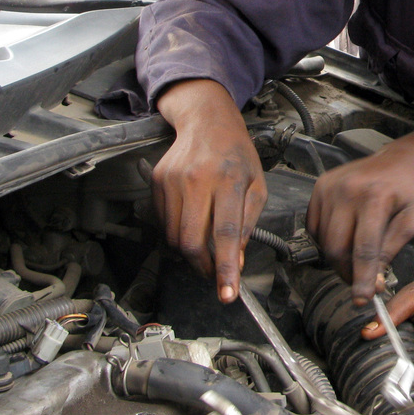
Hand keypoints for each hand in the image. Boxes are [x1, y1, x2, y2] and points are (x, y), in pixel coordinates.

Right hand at [154, 79, 266, 302]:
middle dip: (203, 266)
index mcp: (230, 181)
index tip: (227, 294)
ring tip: (205, 247)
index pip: (225, 233)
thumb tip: (236, 260)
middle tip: (215, 273)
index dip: (226, 268)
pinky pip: (163, 222)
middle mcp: (198, 180)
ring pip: (174, 236)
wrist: (207, 121)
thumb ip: (247, 224)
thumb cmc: (237, 155)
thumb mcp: (257, 186)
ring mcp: (173, 181)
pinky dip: (177, 232)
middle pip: (192, 241)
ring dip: (190, 252)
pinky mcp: (157, 182)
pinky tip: (191, 222)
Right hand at [307, 141, 413, 302]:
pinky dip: (327, 241)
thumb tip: (374, 280)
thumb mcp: (412, 222)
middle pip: (337, 248)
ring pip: (324, 241)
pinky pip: (315, 228)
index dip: (362, 278)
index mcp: (375, 196)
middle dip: (348, 272)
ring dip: (338, 258)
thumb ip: (390, 250)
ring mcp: (329, 187)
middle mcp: (346, 189)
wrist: (401, 160)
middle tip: (363, 282)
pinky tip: (345, 237)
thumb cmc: (410, 191)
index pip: (363, 248)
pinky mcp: (319, 187)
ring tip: (357, 257)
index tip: (362, 299)